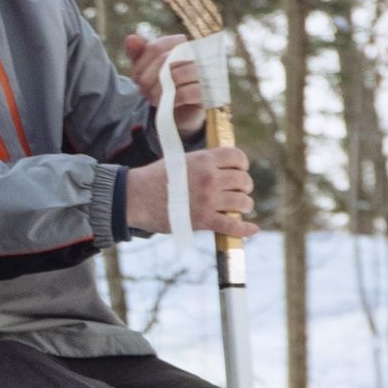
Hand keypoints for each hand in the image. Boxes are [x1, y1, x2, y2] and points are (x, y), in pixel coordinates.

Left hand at [124, 31, 205, 133]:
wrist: (178, 110)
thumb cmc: (161, 84)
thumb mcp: (146, 68)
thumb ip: (138, 53)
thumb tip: (131, 39)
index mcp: (180, 44)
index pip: (156, 47)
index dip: (141, 63)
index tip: (136, 76)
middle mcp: (196, 55)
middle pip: (165, 60)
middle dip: (147, 78)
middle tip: (142, 90)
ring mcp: (204, 73)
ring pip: (176, 76)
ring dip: (157, 90)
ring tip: (152, 97)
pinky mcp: (206, 93)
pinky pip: (187, 93)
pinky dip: (171, 99)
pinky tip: (165, 103)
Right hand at [127, 146, 256, 238]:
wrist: (134, 197)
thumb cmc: (154, 179)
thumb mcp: (180, 161)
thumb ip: (202, 163)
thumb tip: (222, 170)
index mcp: (204, 160)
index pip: (238, 158)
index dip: (242, 165)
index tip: (239, 171)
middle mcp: (210, 178)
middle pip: (244, 181)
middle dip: (244, 186)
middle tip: (237, 192)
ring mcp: (208, 200)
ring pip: (243, 202)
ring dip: (244, 205)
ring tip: (239, 207)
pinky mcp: (203, 220)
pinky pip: (233, 226)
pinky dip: (245, 230)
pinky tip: (252, 229)